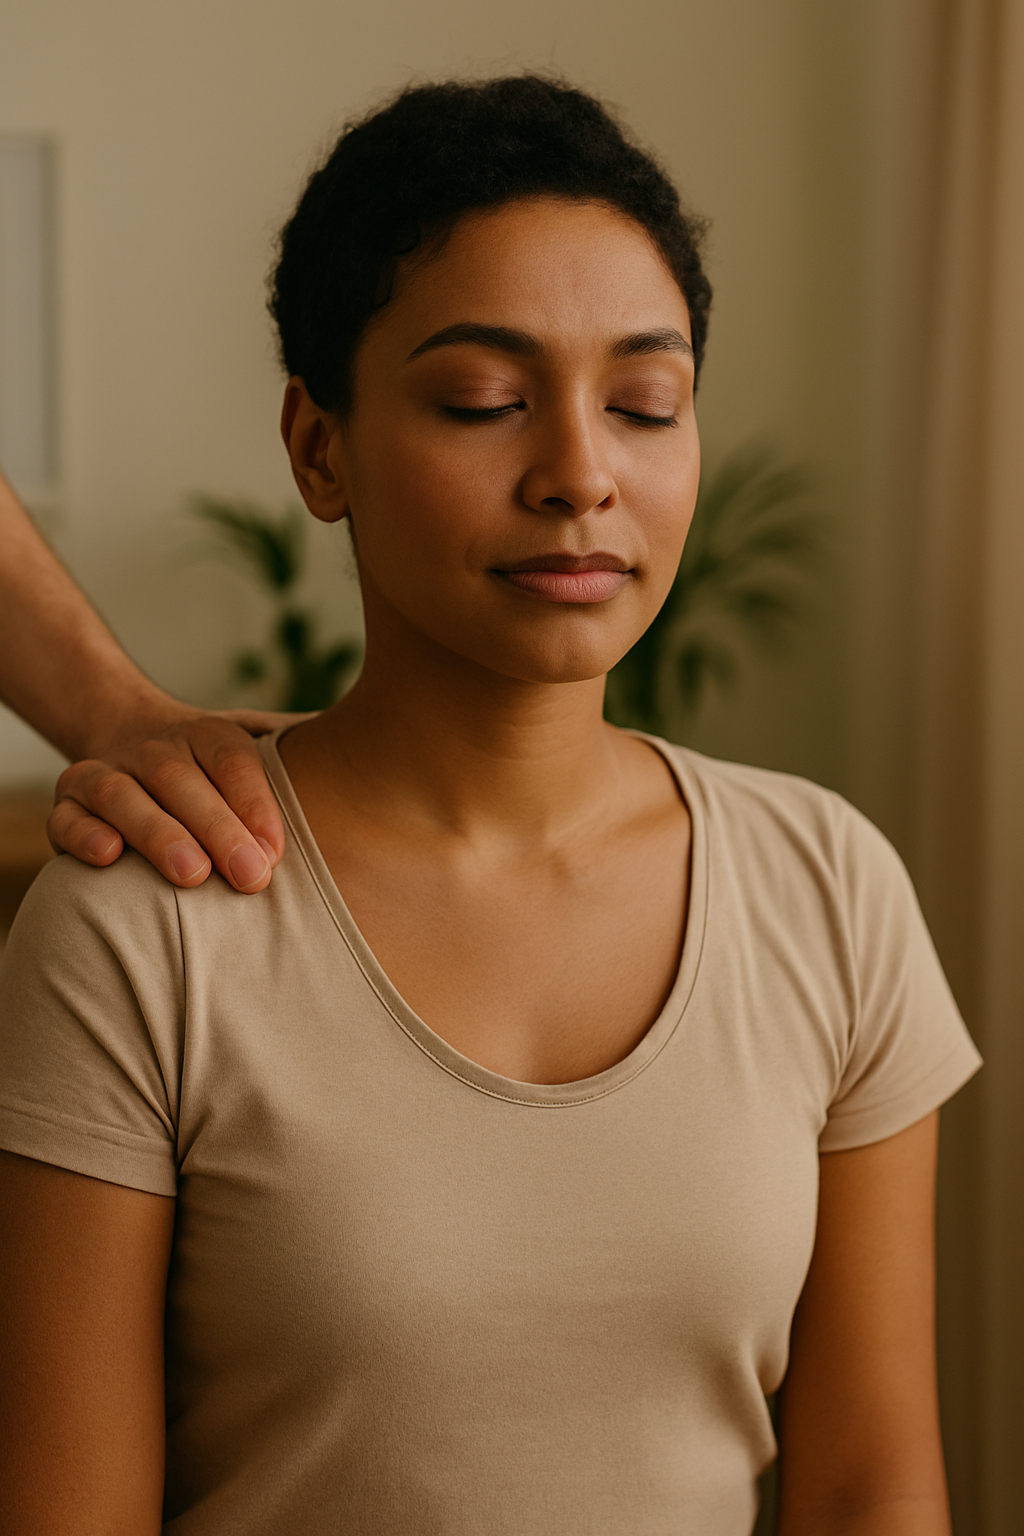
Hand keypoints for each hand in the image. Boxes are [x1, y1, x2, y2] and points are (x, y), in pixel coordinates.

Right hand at [47, 708, 309, 892]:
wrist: (129, 732)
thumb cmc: (219, 767)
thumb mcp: (265, 749)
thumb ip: (311, 757)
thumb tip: (388, 757)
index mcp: (211, 736)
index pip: (235, 760)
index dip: (256, 802)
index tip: (279, 851)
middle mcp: (158, 748)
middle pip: (181, 779)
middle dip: (217, 828)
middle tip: (250, 878)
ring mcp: (110, 771)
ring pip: (123, 795)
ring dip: (156, 833)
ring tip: (190, 875)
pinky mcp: (71, 802)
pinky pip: (67, 816)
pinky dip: (81, 834)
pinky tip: (108, 859)